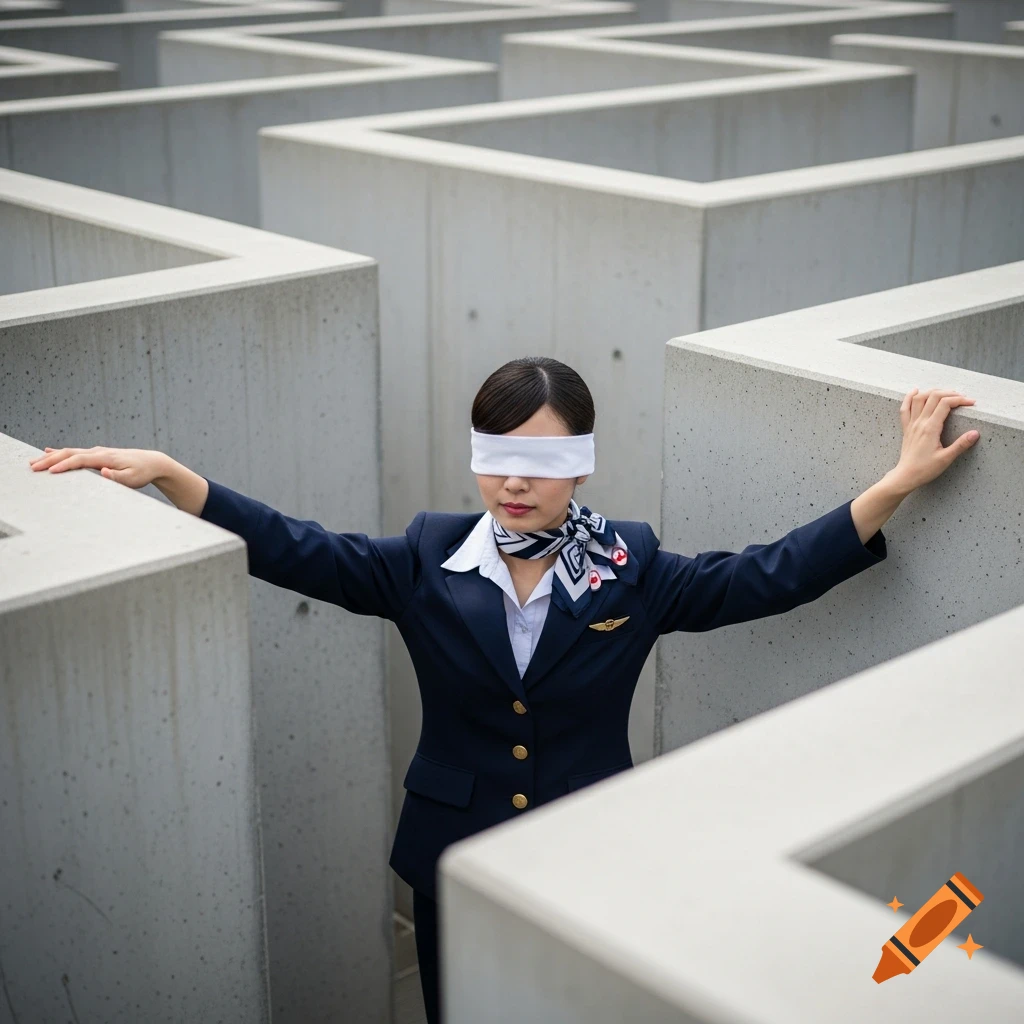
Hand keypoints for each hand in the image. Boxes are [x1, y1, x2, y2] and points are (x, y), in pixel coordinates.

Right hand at [28, 446, 169, 488]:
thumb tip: (103, 472)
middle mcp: (98, 452)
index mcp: (105, 458)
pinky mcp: (97, 454)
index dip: (64, 466)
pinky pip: (74, 452)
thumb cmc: (142, 473)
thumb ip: (117, 477)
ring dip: (51, 456)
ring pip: (69, 452)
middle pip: (69, 453)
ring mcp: (97, 452)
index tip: (49, 473)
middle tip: (32, 467)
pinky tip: (48, 452)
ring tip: (34, 462)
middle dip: (49, 460)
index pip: (80, 460)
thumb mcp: (133, 479)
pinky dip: (60, 452)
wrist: (152, 462)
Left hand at [889, 388, 979, 493]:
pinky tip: (915, 391)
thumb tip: (975, 433)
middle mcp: (919, 423)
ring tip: (945, 392)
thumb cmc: (925, 469)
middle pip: (933, 397)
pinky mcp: (906, 428)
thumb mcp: (946, 458)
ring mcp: (911, 424)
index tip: (971, 403)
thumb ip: (961, 445)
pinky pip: (905, 408)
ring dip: (932, 391)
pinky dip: (909, 397)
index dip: (960, 399)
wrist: (905, 476)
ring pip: (919, 399)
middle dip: (950, 393)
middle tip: (962, 397)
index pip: (945, 404)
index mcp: (930, 428)